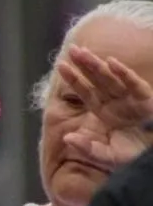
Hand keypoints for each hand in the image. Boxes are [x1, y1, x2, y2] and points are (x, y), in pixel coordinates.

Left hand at [59, 45, 152, 166]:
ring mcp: (130, 99)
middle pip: (96, 80)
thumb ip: (86, 148)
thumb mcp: (106, 156)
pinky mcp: (146, 100)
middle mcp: (115, 102)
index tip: (61, 66)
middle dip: (84, 65)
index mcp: (104, 111)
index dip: (74, 79)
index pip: (85, 92)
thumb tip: (67, 138)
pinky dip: (124, 73)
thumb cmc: (132, 155)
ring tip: (83, 52)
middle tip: (72, 50)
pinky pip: (134, 84)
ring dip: (98, 65)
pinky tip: (111, 62)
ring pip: (112, 78)